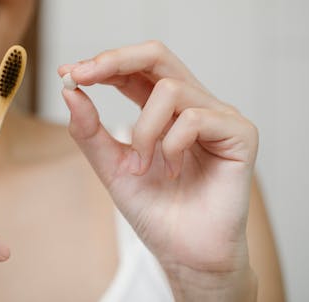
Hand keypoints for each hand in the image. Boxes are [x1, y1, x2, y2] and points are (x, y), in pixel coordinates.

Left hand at [59, 41, 257, 299]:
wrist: (185, 253)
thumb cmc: (155, 211)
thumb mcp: (112, 167)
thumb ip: (90, 131)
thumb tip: (69, 92)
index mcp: (163, 110)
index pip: (134, 69)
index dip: (103, 64)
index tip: (69, 72)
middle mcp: (192, 105)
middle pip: (157, 55)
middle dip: (115, 60)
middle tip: (83, 74)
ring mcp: (218, 116)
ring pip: (170, 90)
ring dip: (144, 130)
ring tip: (142, 165)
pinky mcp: (240, 133)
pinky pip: (196, 118)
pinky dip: (172, 145)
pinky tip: (173, 172)